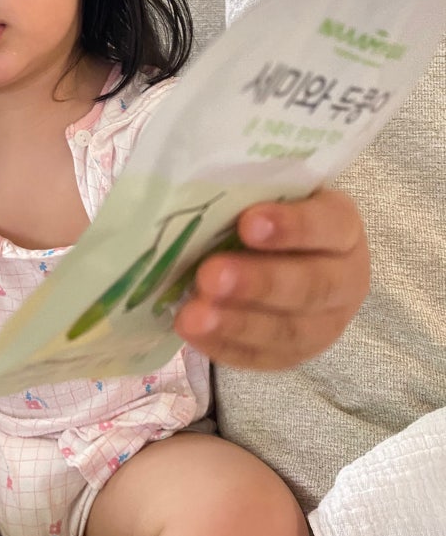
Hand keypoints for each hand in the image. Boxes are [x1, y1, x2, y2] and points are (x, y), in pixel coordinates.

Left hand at [173, 188, 369, 369]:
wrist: (273, 252)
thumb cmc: (261, 210)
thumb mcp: (262, 189)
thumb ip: (244, 186)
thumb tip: (190, 177)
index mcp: (340, 224)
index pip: (328, 224)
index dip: (291, 226)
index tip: (247, 222)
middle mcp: (345, 276)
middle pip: (312, 285)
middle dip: (259, 283)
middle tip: (209, 275)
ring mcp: (325, 321)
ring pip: (289, 330)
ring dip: (238, 324)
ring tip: (192, 315)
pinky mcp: (295, 354)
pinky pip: (264, 358)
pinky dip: (226, 347)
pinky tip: (192, 333)